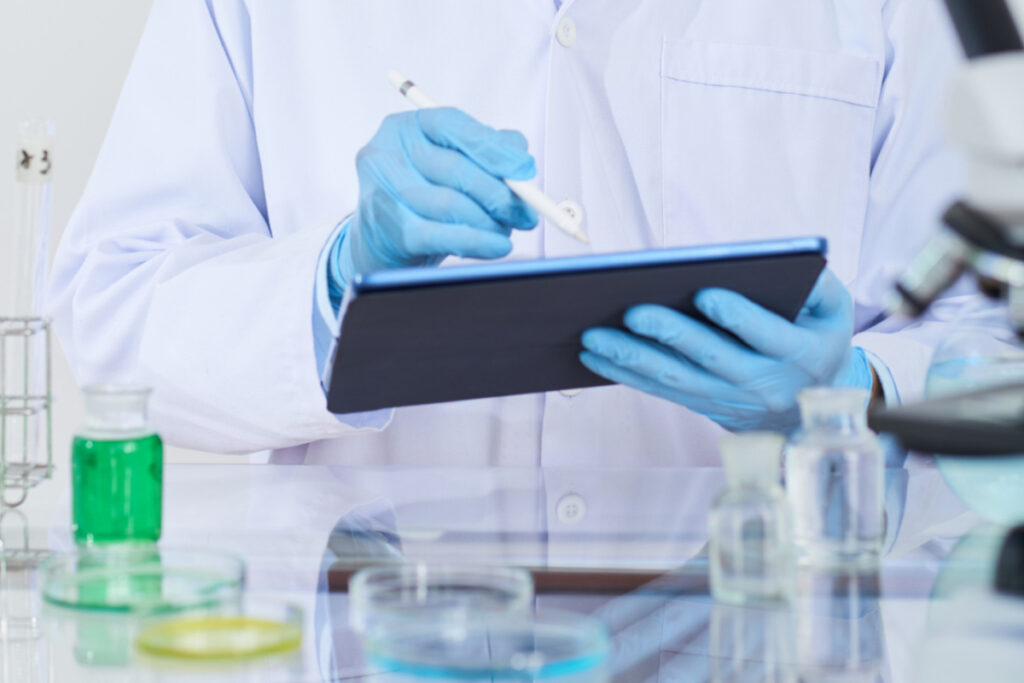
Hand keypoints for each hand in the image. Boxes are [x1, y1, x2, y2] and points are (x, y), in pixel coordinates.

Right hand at [338, 108, 537, 280]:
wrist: (381, 239)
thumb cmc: (422, 193)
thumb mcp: (451, 161)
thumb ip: (486, 149)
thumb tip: (520, 157)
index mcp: (403, 127)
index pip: (452, 125)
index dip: (493, 147)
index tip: (525, 169)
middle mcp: (386, 154)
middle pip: (455, 168)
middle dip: (499, 193)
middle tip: (526, 211)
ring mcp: (382, 193)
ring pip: (450, 204)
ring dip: (489, 221)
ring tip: (507, 230)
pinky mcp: (389, 230)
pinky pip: (441, 236)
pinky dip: (477, 241)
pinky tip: (497, 245)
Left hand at [579, 269, 874, 432]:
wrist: (806, 407)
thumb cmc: (815, 339)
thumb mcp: (834, 311)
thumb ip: (818, 285)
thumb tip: (784, 262)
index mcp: (802, 356)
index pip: (768, 336)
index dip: (738, 317)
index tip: (705, 293)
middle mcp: (765, 384)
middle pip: (712, 359)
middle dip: (670, 335)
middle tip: (632, 312)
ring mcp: (730, 400)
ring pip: (677, 380)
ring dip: (632, 359)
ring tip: (593, 336)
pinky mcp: (703, 406)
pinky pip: (661, 391)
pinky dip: (626, 374)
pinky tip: (594, 356)